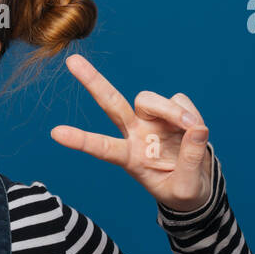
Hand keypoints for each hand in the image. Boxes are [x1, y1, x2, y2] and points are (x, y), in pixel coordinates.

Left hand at [50, 54, 213, 211]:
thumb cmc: (183, 192)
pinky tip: (196, 129)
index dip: (80, 140)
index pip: (102, 148)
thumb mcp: (185, 188)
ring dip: (172, 110)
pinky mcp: (172, 111)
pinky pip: (179, 100)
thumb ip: (190, 161)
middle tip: (73, 61)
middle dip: (93, 82)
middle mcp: (135, 134)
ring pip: (150, 99)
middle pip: (111, 103)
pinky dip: (191, 113)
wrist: (199, 187)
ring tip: (192, 128)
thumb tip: (197, 129)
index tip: (56, 133)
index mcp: (129, 158)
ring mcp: (152, 120)